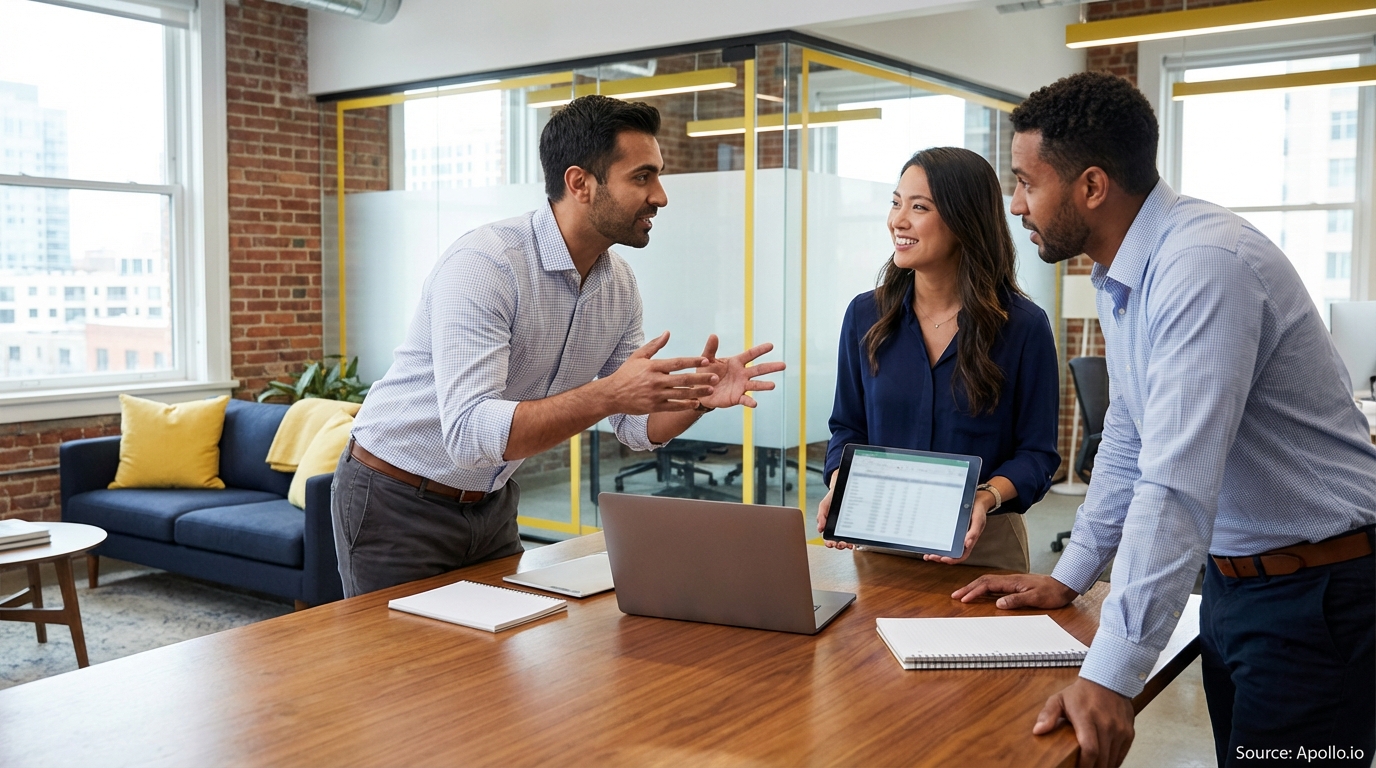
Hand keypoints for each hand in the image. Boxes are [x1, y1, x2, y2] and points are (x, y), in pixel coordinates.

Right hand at [603, 332, 718, 414]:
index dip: (693, 361)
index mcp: (653, 366)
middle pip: (683, 379)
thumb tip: (667, 333)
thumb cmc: (626, 373)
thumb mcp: (638, 356)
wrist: (612, 394)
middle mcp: (656, 381)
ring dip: (697, 392)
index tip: (706, 360)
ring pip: (681, 394)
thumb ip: (654, 345)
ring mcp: (655, 395)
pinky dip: (685, 405)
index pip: (677, 363)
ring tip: (710, 390)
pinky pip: (673, 407)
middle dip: (701, 378)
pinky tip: (696, 403)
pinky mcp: (653, 406)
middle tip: (715, 377)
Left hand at [692, 335, 785, 410]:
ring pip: (755, 385)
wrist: (700, 390)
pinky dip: (749, 402)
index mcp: (736, 362)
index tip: (771, 346)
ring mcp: (741, 386)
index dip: (760, 350)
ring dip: (764, 385)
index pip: (751, 354)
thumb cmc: (704, 372)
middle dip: (771, 367)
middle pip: (759, 369)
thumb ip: (710, 348)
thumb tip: (713, 335)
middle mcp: (742, 373)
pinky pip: (745, 399)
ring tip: (772, 385)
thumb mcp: (706, 359)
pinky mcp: (736, 397)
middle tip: (783, 365)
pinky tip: (754, 404)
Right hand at [815, 473, 854, 549]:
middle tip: (840, 544)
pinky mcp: (853, 526)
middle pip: (837, 541)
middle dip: (838, 545)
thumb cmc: (831, 498)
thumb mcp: (823, 506)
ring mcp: (845, 528)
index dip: (829, 543)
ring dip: (846, 544)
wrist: (842, 490)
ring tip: (847, 544)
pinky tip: (854, 541)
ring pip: (845, 540)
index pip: (827, 538)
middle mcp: (836, 528)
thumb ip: (820, 517)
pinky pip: (853, 535)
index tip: (831, 544)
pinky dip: (853, 540)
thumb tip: (819, 529)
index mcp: (828, 525)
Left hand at [923, 490, 992, 564]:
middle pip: (950, 554)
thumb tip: (967, 544)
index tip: (943, 559)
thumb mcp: (978, 521)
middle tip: (930, 557)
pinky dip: (935, 543)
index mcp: (969, 541)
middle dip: (940, 558)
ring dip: (936, 553)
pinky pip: (942, 539)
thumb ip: (974, 533)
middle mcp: (961, 541)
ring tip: (927, 555)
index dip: (952, 559)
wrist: (976, 501)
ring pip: (945, 549)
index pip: (961, 555)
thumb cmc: (978, 512)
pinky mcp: (949, 530)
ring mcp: (954, 536)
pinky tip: (927, 545)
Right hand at [951, 573, 1077, 608]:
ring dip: (974, 587)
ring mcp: (1012, 582)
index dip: (974, 591)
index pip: (988, 585)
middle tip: (955, 595)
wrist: (1064, 585)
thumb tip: (998, 604)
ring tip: (963, 594)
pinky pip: (994, 585)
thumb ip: (1016, 600)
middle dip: (968, 588)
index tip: (964, 599)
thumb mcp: (1035, 599)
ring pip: (988, 582)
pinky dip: (983, 588)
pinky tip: (981, 593)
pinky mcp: (1015, 585)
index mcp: (1012, 582)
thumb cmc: (1052, 593)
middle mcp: (1010, 580)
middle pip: (984, 581)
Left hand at [1033, 678, 1134, 767]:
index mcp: (1087, 717)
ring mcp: (1120, 729)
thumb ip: (1048, 715)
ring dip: (1103, 767)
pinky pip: (1123, 754)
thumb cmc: (1081, 693)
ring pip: (1113, 759)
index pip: (1090, 749)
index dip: (1084, 765)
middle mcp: (1106, 724)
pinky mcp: (1129, 732)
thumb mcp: (1059, 699)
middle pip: (1102, 759)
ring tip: (1092, 766)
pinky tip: (1103, 763)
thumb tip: (1038, 730)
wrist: (1108, 681)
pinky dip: (1113, 762)